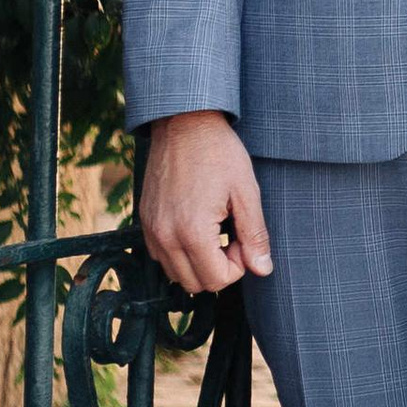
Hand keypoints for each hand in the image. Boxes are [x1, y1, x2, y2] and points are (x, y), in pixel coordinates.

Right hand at [137, 112, 271, 296]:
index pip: (216, 281)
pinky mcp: (144, 221)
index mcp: (191, 231)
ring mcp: (150, 229)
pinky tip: (196, 225)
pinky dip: (180, 253)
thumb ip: (254, 235)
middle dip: (219, 268)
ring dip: (199, 263)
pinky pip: (161, 256)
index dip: (238, 266)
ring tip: (215, 229)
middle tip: (231, 235)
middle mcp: (164, 236)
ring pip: (175, 274)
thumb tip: (263, 270)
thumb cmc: (219, 152)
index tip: (243, 237)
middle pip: (194, 284)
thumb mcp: (246, 192)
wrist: (184, 122)